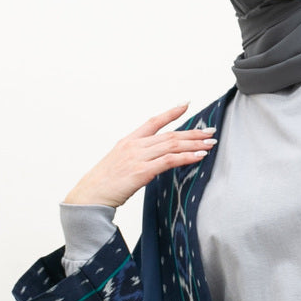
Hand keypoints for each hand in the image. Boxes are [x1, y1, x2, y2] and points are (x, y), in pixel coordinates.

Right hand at [64, 104, 216, 207]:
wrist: (90, 196)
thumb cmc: (103, 184)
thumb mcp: (119, 164)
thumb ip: (136, 159)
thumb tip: (152, 163)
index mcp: (128, 141)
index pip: (153, 121)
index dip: (171, 113)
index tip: (186, 105)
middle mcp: (135, 146)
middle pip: (170, 134)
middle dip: (193, 132)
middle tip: (211, 131)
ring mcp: (138, 157)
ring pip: (173, 145)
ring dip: (195, 144)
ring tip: (211, 143)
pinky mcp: (142, 171)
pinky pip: (170, 161)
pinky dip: (187, 157)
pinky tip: (200, 156)